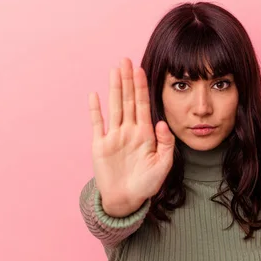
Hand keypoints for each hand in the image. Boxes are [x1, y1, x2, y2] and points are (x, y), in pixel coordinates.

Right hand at [89, 58, 174, 216]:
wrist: (127, 200)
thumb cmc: (147, 184)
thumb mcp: (163, 166)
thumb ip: (166, 144)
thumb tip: (162, 123)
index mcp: (145, 134)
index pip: (143, 105)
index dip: (141, 87)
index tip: (141, 69)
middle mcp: (129, 131)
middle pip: (127, 100)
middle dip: (127, 80)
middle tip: (126, 60)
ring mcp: (114, 137)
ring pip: (114, 107)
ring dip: (113, 88)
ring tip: (114, 70)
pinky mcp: (100, 146)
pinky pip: (97, 124)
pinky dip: (95, 110)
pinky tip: (95, 95)